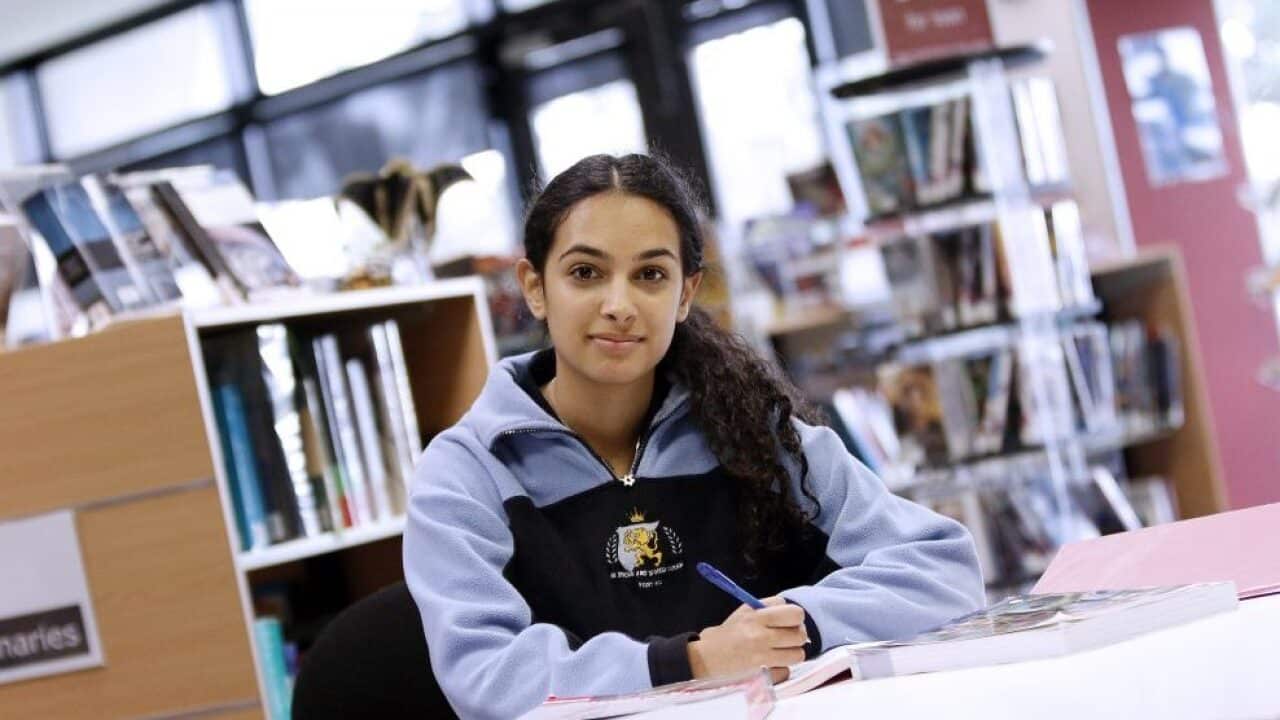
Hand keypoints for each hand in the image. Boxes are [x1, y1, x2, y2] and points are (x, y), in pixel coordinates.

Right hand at [687, 596, 808, 683]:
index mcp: (756, 616)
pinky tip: (770, 666)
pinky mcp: (762, 675)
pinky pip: (786, 671)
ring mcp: (762, 656)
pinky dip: (780, 669)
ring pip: (798, 654)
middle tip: (786, 639)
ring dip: (790, 654)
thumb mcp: (743, 614)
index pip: (794, 612)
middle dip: (795, 636)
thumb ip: (767, 609)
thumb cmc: (726, 636)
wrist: (705, 659)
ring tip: (778, 653)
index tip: (788, 622)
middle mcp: (760, 635)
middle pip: (800, 634)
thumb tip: (792, 613)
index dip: (793, 618)